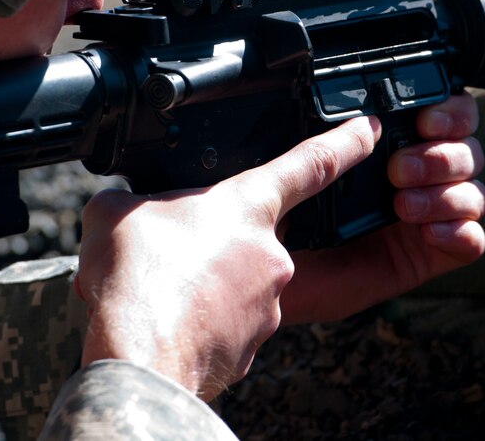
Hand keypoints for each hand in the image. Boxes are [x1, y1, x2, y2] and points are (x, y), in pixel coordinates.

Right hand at [74, 116, 381, 400]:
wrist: (137, 355)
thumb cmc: (136, 278)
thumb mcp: (117, 211)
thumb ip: (135, 201)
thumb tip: (125, 211)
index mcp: (248, 206)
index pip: (311, 164)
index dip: (344, 143)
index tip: (368, 130)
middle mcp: (271, 254)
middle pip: (248, 237)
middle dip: (214, 243)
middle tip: (170, 254)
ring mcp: (267, 305)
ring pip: (236, 284)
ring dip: (205, 285)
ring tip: (161, 293)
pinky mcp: (251, 348)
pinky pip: (228, 326)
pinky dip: (201, 322)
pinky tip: (169, 322)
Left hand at [280, 92, 484, 324]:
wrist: (253, 286)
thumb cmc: (265, 227)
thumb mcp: (284, 181)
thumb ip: (323, 154)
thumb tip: (368, 125)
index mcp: (379, 149)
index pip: (441, 116)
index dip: (450, 111)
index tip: (425, 119)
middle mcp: (407, 179)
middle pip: (467, 152)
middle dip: (445, 155)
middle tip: (399, 170)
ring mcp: (417, 221)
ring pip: (473, 194)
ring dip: (449, 194)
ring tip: (402, 206)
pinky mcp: (420, 260)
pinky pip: (470, 242)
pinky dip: (462, 232)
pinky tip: (428, 232)